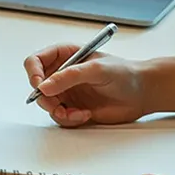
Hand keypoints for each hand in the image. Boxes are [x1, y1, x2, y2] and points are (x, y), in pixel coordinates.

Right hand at [24, 44, 146, 125]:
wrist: (141, 94)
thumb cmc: (124, 74)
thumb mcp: (97, 70)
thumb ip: (70, 76)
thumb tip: (44, 86)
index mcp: (65, 55)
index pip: (36, 61)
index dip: (33, 73)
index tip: (39, 86)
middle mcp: (62, 73)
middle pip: (37, 86)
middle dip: (45, 99)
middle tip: (58, 106)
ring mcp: (67, 92)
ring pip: (47, 104)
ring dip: (59, 112)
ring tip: (78, 113)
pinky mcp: (73, 108)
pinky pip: (60, 117)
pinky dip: (69, 119)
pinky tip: (86, 114)